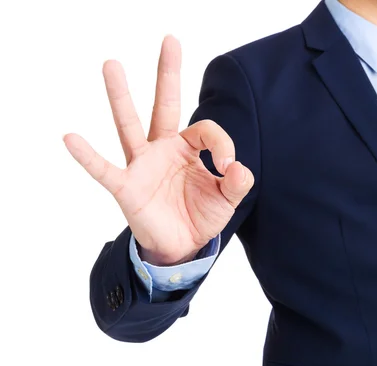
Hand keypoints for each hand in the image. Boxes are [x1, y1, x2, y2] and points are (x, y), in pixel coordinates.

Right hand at [64, 36, 253, 265]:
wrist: (182, 245)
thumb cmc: (200, 216)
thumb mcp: (227, 199)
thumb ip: (237, 182)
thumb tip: (238, 167)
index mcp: (187, 148)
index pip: (205, 129)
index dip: (222, 145)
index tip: (227, 168)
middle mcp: (162, 148)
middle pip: (163, 105)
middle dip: (167, 74)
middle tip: (170, 41)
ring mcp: (142, 165)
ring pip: (129, 125)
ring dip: (121, 96)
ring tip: (112, 65)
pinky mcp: (127, 187)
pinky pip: (104, 169)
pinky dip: (87, 156)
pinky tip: (70, 138)